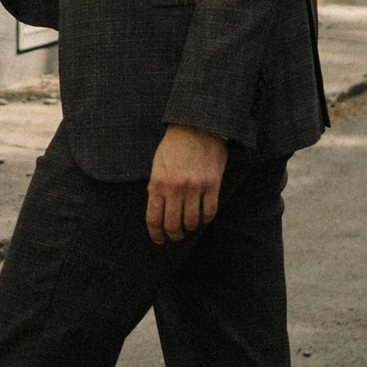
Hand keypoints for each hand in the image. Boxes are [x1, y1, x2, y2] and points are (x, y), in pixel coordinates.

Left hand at [146, 124, 227, 244]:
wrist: (197, 126)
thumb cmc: (174, 145)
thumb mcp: (157, 164)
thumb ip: (156, 187)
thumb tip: (157, 209)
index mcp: (158, 183)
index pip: (154, 218)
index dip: (156, 234)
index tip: (159, 240)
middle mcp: (175, 188)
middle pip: (173, 224)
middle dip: (174, 235)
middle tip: (176, 236)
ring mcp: (195, 187)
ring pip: (192, 221)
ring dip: (190, 227)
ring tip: (189, 225)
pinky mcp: (212, 184)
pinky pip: (210, 212)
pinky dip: (206, 218)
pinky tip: (203, 216)